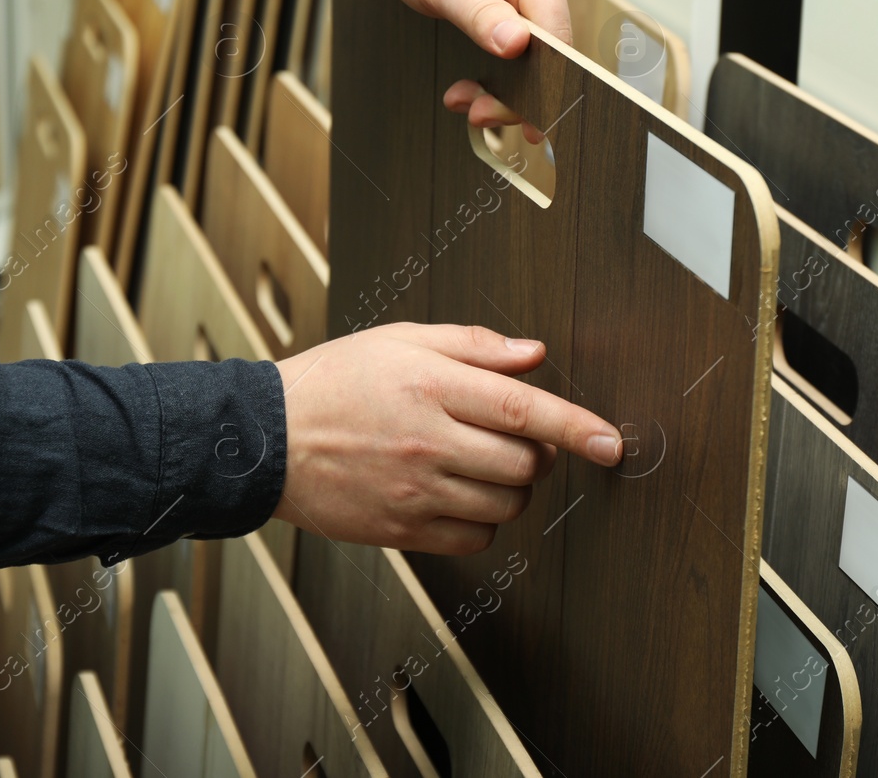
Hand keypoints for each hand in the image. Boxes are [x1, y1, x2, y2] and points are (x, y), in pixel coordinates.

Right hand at [271, 323, 620, 554]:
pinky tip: (456, 493)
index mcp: (431, 386)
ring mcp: (414, 491)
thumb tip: (535, 354)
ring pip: (506, 504)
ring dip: (511, 486)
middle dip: (537, 455)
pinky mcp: (401, 530)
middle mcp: (427, 441)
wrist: (265, 440)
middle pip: (525, 465)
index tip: (612, 443)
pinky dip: (482, 519)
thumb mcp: (401, 340)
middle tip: (513, 439)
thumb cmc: (335, 381)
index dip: (577, 426)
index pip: (524, 409)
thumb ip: (473, 346)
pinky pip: (475, 537)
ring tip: (476, 462)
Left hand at [368, 0, 565, 143]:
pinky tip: (478, 75)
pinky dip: (502, 55)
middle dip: (515, 87)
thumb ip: (480, 15)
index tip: (518, 118)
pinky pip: (526, 27)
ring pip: (538, 42)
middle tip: (473, 109)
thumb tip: (518, 46)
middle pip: (551, 44)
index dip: (542, 82)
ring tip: (466, 95)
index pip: (558, 34)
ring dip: (505, 77)